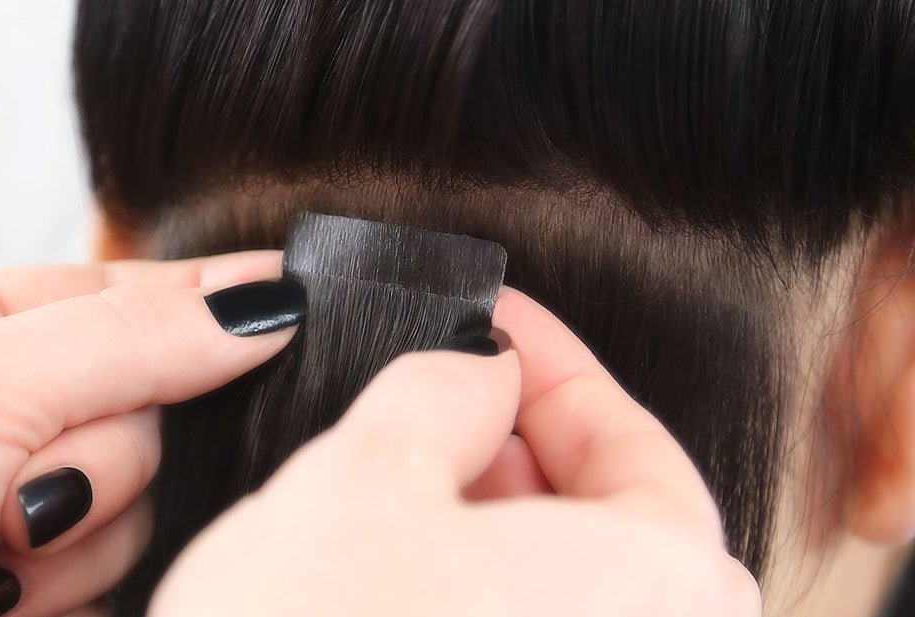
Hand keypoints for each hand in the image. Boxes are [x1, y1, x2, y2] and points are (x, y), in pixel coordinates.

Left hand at [0, 251, 300, 616]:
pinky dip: (63, 588)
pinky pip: (104, 565)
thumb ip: (127, 341)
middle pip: (128, 405)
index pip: (100, 293)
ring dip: (71, 534)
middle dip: (89, 456)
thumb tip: (254, 311)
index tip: (282, 291)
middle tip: (17, 488)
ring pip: (127, 497)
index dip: (192, 299)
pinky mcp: (7, 582)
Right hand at [151, 288, 761, 616]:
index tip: (493, 321)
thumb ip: (438, 389)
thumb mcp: (364, 477)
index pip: (636, 441)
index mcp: (661, 587)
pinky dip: (461, 590)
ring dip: (480, 519)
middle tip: (436, 391)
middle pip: (605, 520)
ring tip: (392, 476)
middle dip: (513, 442)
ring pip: (550, 588)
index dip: (553, 362)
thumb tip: (472, 365)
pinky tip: (381, 568)